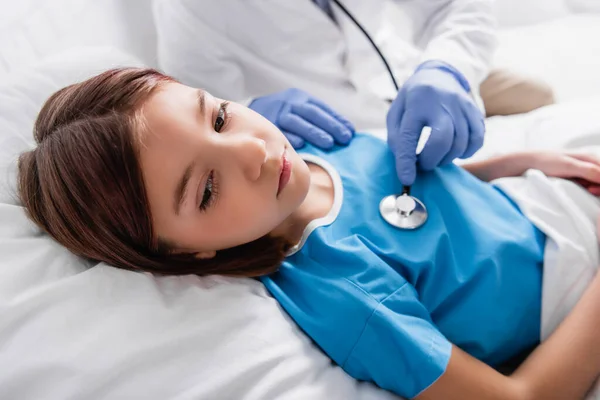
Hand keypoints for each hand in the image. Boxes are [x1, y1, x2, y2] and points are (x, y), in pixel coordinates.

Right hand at [249, 88, 354, 148]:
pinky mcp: (266, 124)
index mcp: (299, 98)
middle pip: (312, 114)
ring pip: (298, 122)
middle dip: (330, 126)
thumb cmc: (280, 117)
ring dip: (313, 133)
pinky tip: (301, 145)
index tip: (350, 132)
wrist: (245, 113)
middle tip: (344, 138)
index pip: (321, 108)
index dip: (336, 119)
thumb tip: (344, 132)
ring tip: (328, 143)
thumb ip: (316, 120)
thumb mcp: (297, 111)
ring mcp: (277, 113)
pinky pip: (280, 131)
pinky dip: (290, 138)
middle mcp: (289, 103)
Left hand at [387, 60, 484, 185]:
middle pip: (442, 140)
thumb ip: (397, 137)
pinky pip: (477, 140)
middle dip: (432, 160)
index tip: (407, 179)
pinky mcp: (476, 112)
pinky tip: (455, 151)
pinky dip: (467, 152)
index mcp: (416, 102)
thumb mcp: (396, 112)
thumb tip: (406, 163)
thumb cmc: (414, 100)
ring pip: (460, 143)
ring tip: (436, 155)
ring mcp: (462, 106)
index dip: (407, 161)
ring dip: (447, 158)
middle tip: (424, 163)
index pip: (409, 137)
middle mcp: (441, 102)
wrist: (440, 74)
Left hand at [531, 151, 599, 195]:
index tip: (593, 190)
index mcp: (591, 158)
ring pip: (598, 183)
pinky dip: (590, 189)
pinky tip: (583, 190)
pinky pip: (591, 185)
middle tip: (590, 191)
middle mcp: (591, 163)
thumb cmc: (547, 162)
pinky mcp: (579, 178)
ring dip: (596, 188)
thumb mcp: (568, 166)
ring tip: (586, 190)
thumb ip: (588, 170)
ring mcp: (585, 171)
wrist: (530, 163)